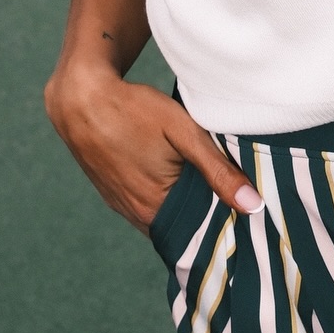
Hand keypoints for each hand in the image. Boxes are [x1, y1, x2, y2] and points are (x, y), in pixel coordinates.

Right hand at [44, 60, 263, 234]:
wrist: (80, 97)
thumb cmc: (134, 109)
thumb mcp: (184, 132)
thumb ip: (218, 170)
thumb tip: (253, 206)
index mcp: (155, 206)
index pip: (199, 235)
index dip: (223, 227)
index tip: (246, 218)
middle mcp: (135, 213)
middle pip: (180, 228)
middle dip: (205, 219)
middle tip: (232, 200)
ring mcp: (119, 203)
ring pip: (161, 216)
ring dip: (182, 208)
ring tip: (207, 190)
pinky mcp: (110, 191)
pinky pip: (143, 206)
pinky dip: (161, 200)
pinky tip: (174, 180)